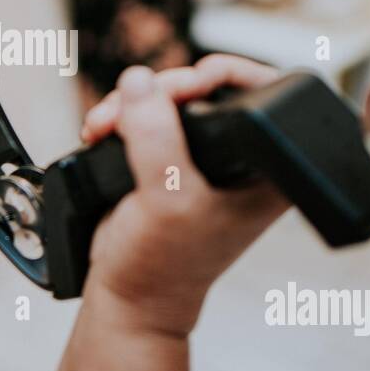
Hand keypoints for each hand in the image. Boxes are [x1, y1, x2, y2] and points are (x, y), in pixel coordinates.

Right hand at [81, 55, 289, 336]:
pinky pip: (145, 114)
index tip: (184, 85)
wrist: (128, 296)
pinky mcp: (168, 156)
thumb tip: (140, 84)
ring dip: (130, 103)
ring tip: (104, 125)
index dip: (221, 74)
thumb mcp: (168, 200)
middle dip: (159, 89)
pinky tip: (103, 131)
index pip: (261, 91)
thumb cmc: (162, 265)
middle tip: (130, 105)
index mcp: (266, 165)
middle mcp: (240, 155)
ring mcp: (201, 154)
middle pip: (206, 85)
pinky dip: (120, 116)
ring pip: (169, 96)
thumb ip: (157, 140)